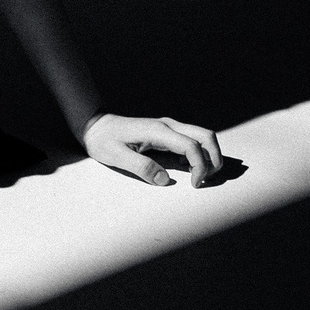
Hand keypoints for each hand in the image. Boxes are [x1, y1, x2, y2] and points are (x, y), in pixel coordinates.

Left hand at [82, 113, 223, 187]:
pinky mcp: (167, 132)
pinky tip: (187, 168)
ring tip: (200, 176)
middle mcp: (168, 126)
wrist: (95, 126)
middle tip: (207, 179)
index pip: (192, 145)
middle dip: (215, 158)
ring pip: (202, 136)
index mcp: (158, 131)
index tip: (195, 184)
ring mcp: (168, 127)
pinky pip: (192, 140)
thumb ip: (141, 167)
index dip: (200, 166)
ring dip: (209, 155)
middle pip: (206, 136)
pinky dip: (199, 154)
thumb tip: (165, 180)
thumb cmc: (103, 140)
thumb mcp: (116, 156)